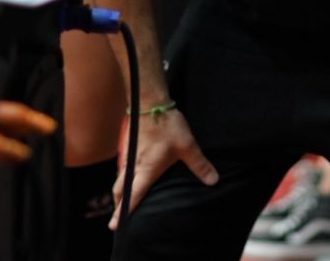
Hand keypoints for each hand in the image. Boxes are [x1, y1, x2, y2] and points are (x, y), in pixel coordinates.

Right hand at [110, 107, 218, 229]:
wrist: (149, 102)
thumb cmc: (167, 125)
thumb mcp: (187, 146)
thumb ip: (199, 165)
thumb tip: (213, 181)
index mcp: (146, 170)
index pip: (133, 196)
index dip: (124, 212)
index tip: (116, 226)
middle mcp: (134, 166)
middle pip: (119, 191)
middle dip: (117, 207)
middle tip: (116, 222)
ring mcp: (130, 156)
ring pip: (119, 180)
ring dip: (119, 193)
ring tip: (121, 203)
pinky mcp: (130, 146)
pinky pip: (122, 169)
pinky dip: (122, 179)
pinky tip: (128, 178)